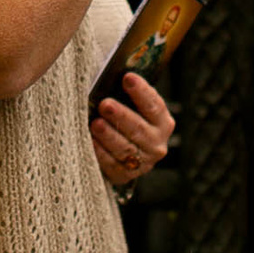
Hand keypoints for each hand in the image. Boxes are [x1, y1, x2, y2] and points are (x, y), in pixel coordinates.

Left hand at [93, 73, 174, 187]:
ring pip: (125, 147)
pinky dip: (101, 152)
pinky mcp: (126, 175)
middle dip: (121, 115)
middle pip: (138, 128)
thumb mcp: (133, 107)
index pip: (154, 105)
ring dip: (109, 135)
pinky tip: (91, 141)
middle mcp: (157, 142)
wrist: (126, 154)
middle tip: (105, 104)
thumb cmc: (126, 119)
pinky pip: (112, 164)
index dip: (141, 91)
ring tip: (96, 123)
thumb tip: (109, 77)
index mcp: (162, 122)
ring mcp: (143, 161)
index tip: (127, 77)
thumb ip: (125, 94)